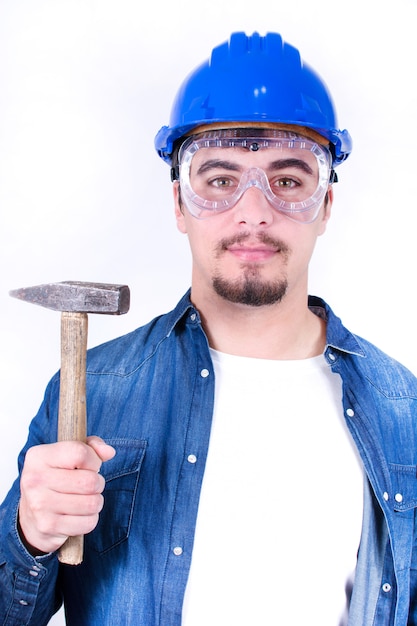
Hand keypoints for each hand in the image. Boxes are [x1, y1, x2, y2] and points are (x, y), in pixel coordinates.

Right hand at [18, 436, 115, 555]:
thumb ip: (92, 447)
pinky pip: (88, 523)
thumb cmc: (55, 479)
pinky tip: (78, 514)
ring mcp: (40, 505)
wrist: (30, 516)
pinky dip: (89, 519)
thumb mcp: (68, 455)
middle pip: (90, 481)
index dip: (94, 460)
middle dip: (97, 483)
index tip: (90, 465)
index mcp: (39, 456)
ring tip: (83, 499)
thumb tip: (109, 452)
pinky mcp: (48, 526)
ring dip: (95, 502)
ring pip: (92, 503)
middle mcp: (35, 480)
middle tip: (88, 485)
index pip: (80, 453)